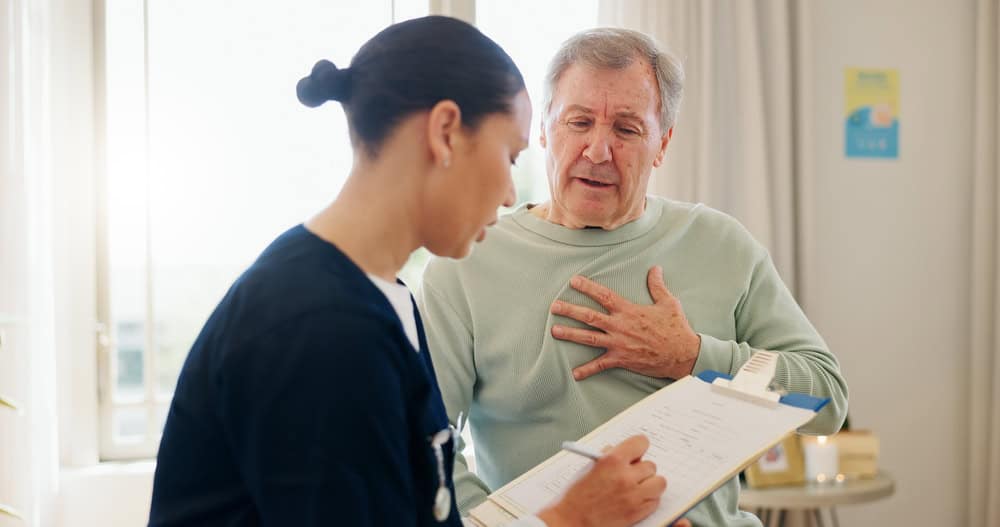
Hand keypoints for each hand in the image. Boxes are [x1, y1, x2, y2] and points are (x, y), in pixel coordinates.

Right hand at [537, 435, 665, 526]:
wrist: (572, 520)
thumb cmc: (577, 495)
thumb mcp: (590, 467)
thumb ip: (610, 457)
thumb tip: (626, 453)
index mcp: (612, 460)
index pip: (641, 443)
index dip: (638, 447)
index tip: (636, 452)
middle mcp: (625, 476)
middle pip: (651, 465)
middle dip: (641, 469)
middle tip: (632, 474)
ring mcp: (633, 496)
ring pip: (659, 482)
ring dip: (650, 484)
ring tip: (637, 487)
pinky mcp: (637, 512)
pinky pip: (655, 501)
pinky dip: (648, 500)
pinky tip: (635, 500)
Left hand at [550, 266, 700, 380]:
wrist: (682, 354)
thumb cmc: (676, 328)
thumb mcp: (668, 303)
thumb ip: (657, 286)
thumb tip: (655, 269)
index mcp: (629, 311)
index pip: (604, 295)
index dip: (587, 287)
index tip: (573, 281)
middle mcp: (620, 326)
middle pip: (589, 316)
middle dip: (570, 310)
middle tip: (554, 307)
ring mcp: (619, 344)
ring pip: (589, 338)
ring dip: (570, 334)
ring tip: (554, 331)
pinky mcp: (621, 359)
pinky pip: (601, 365)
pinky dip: (587, 369)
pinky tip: (575, 373)